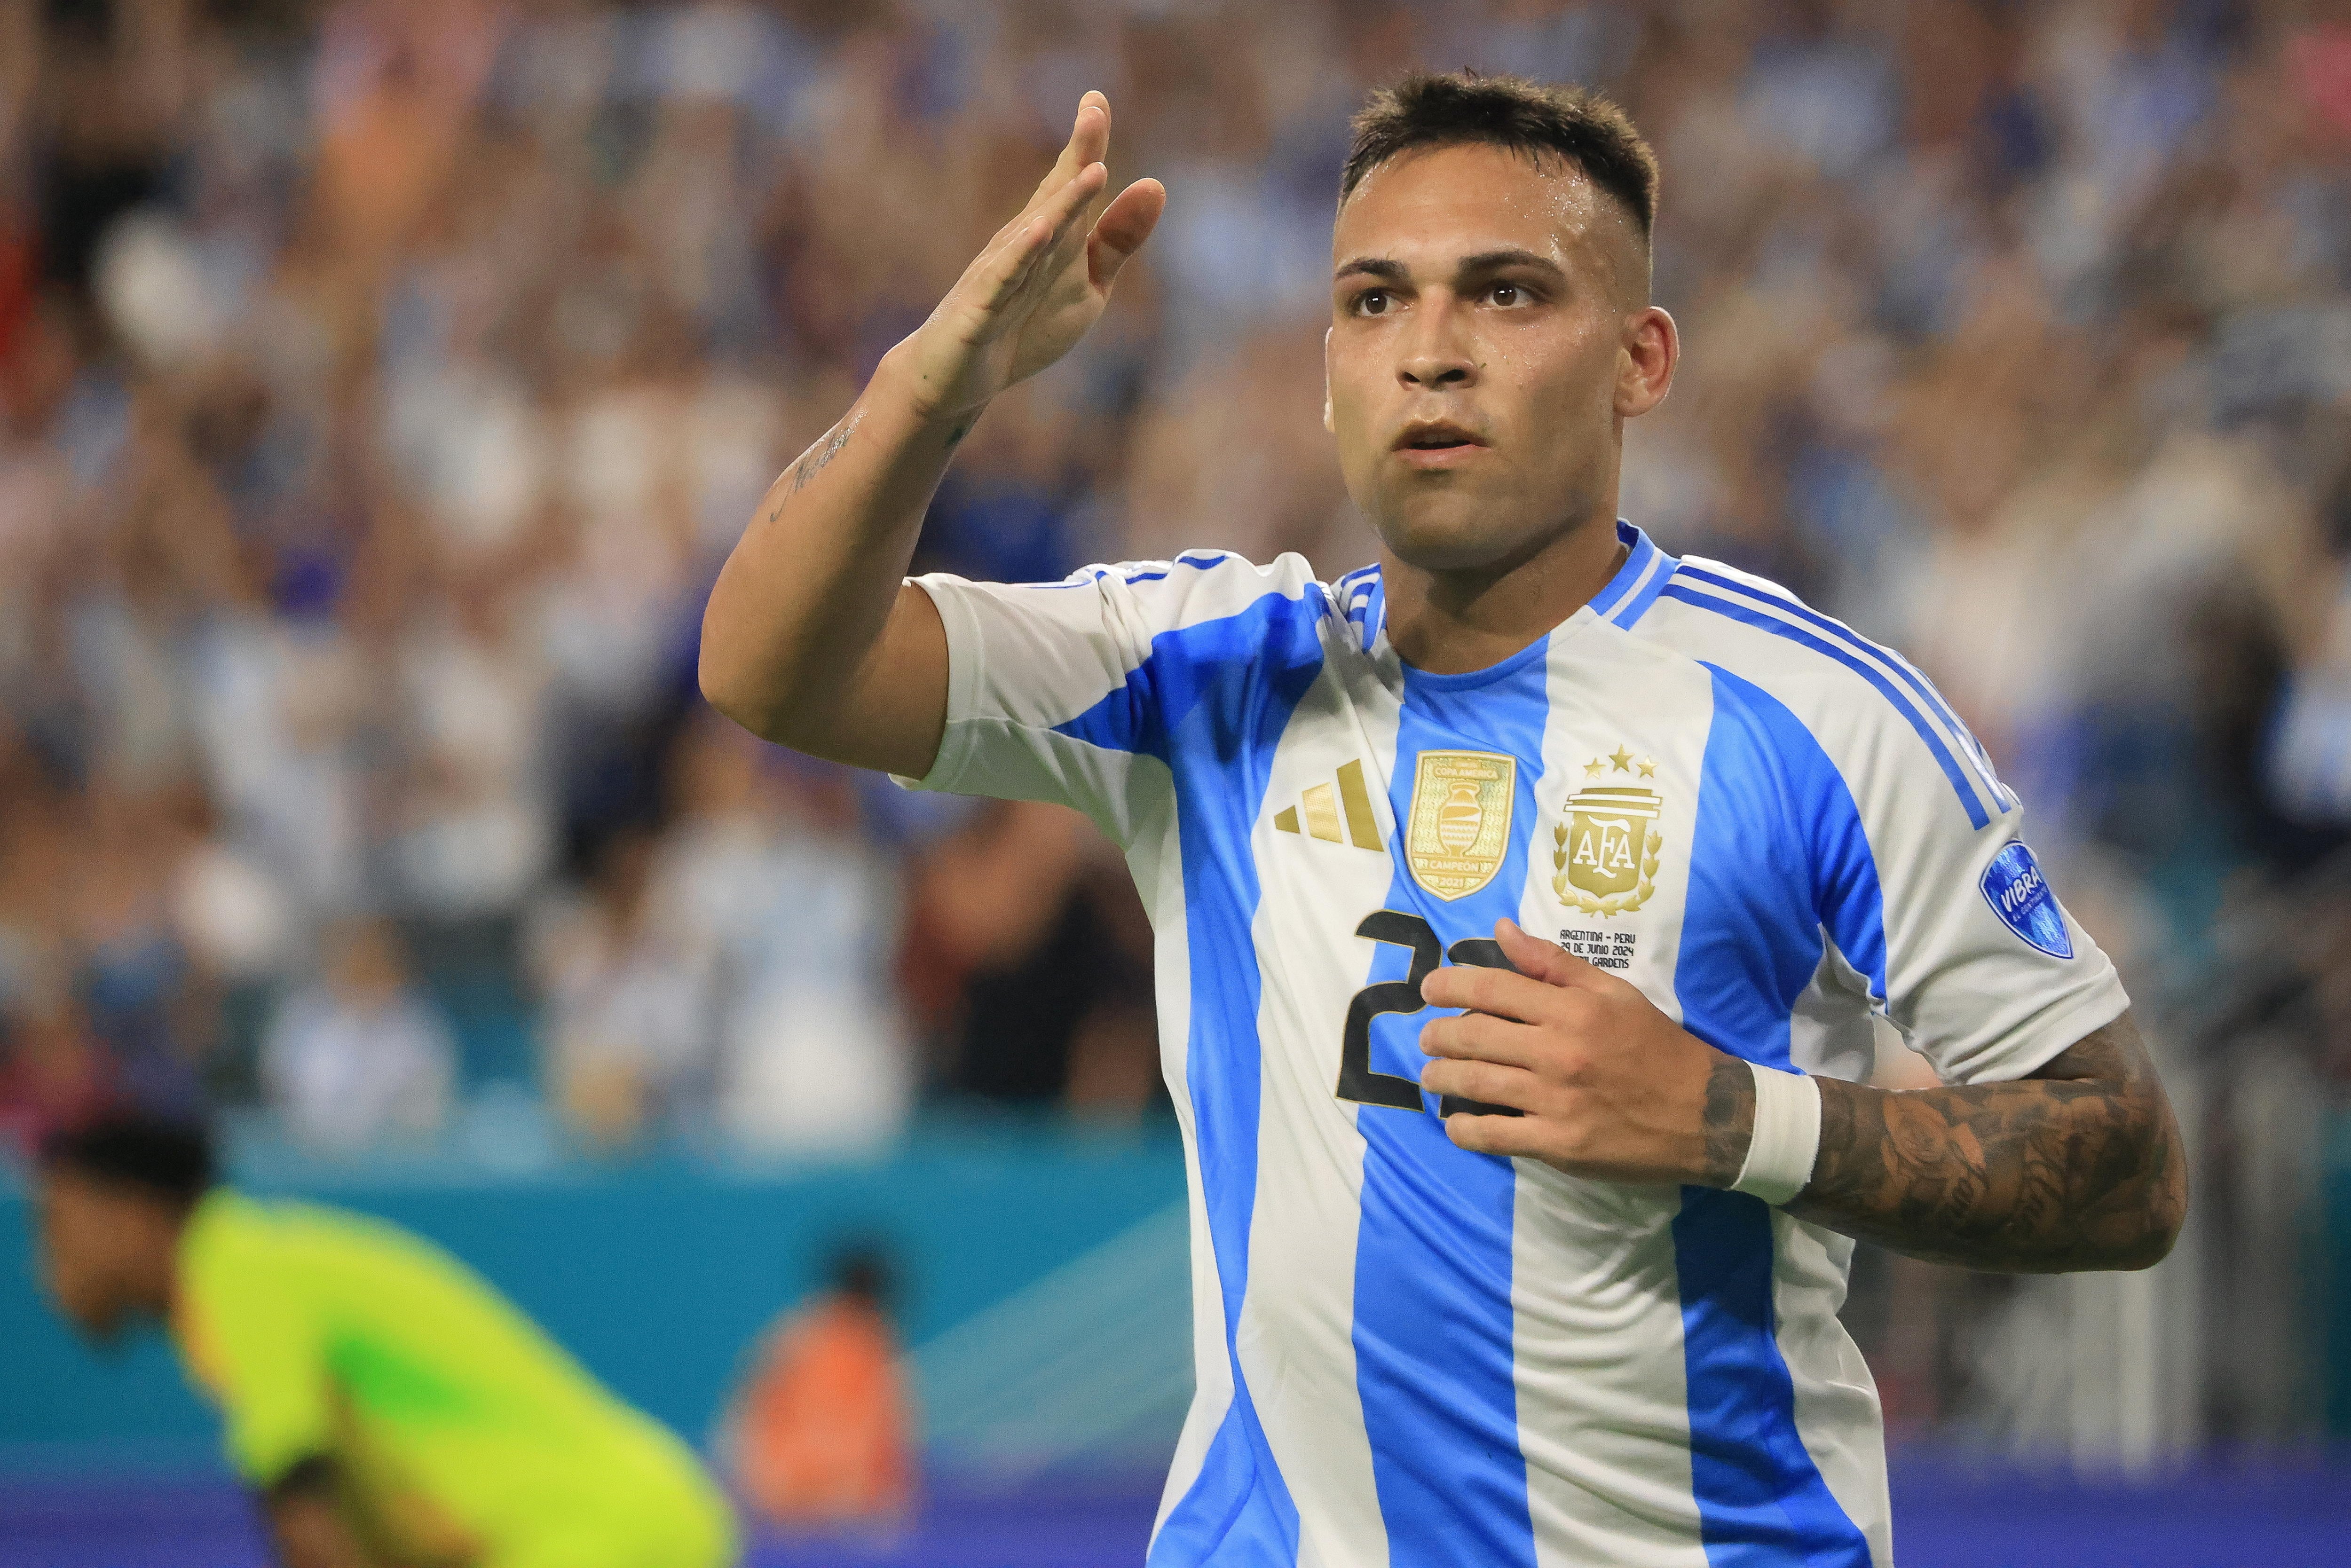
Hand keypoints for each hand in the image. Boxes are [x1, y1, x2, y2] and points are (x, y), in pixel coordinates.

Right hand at [892, 92, 1164, 424]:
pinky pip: (1001, 281)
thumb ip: (1116, 241)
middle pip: (1053, 196)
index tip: (1098, 99)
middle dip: (1079, 155)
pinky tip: (1040, 231)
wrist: (953, 381)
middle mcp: (1021, 245)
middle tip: (1096, 108)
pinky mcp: (979, 312)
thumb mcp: (1084, 287)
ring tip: (1094, 169)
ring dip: (1062, 202)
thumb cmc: (1019, 327)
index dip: (1087, 145)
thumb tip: (1156, 185)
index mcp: (1049, 237)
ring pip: (1034, 235)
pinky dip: (1020, 257)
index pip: (1069, 185)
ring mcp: (998, 277)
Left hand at [1417, 917, 1752, 1186]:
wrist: (1705, 1113)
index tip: (1428, 989)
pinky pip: (1495, 1135)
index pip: (1492, 989)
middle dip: (1438, 1035)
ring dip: (1442, 1078)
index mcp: (1572, 1009)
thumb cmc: (1656, 1046)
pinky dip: (1466, 1130)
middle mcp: (1558, 1051)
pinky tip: (1456, 1124)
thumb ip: (1554, 963)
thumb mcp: (1614, 993)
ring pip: (1476, 1084)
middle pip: (1474, 1036)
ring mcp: (1556, 1101)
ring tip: (1432, 1075)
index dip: (1449, 986)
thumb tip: (1501, 930)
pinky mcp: (1559, 1144)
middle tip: (1427, 1038)